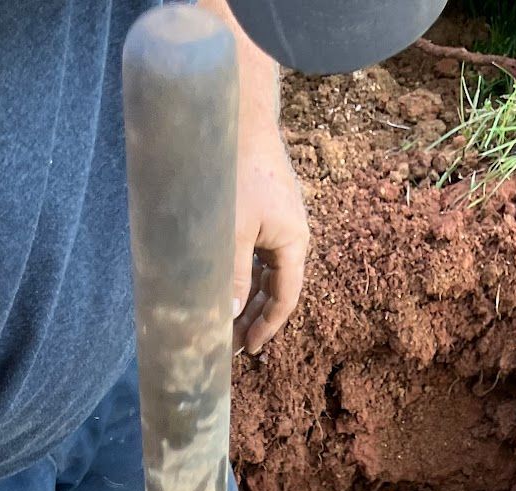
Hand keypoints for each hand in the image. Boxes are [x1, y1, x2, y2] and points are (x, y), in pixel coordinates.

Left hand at [232, 110, 308, 353]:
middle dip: (252, 318)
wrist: (240, 115)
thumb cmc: (238, 170)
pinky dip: (239, 273)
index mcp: (294, 243)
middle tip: (228, 344)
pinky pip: (253, 253)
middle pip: (274, 289)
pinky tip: (220, 286)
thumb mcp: (233, 231)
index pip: (285, 299)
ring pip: (261, 273)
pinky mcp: (260, 210)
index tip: (247, 350)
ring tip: (222, 322)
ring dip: (244, 298)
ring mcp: (275, 222)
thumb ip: (230, 276)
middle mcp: (289, 235)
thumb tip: (225, 318)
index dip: (266, 328)